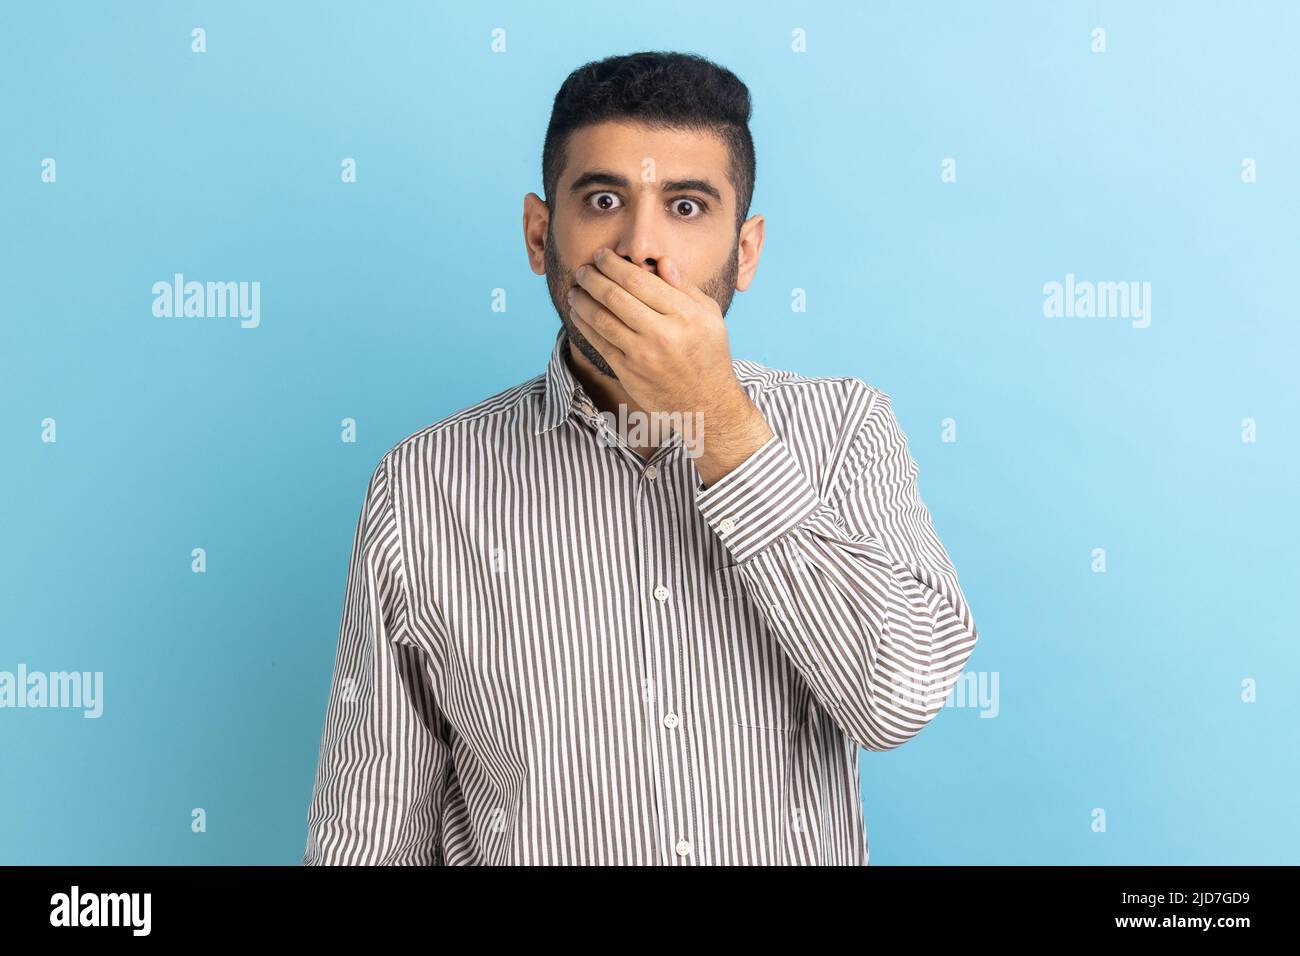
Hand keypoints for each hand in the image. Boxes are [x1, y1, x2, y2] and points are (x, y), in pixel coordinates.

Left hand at [568, 246, 772, 486]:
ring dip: (583, 300)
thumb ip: (685, 287)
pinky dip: (584, 324)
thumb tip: (660, 261)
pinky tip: (578, 313)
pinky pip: (599, 342)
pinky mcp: (628, 372)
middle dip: (592, 278)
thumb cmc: (708, 354)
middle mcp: (663, 334)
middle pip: (616, 297)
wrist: (705, 403)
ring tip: (575, 289)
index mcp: (685, 315)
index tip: (601, 255)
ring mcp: (643, 355)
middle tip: (582, 270)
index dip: (614, 265)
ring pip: (602, 319)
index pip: (640, 281)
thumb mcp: (709, 316)